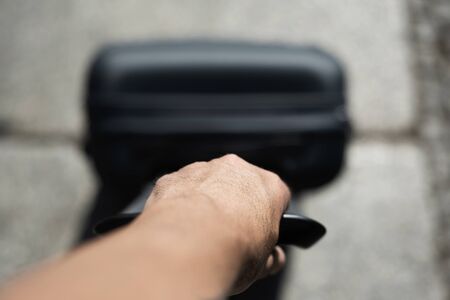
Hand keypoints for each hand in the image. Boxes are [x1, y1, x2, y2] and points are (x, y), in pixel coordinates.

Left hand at [137, 154, 290, 293]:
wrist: (187, 247)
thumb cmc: (231, 250)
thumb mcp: (263, 264)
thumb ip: (270, 256)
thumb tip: (272, 259)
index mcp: (269, 187)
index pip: (275, 198)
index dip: (267, 219)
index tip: (259, 236)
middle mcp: (237, 169)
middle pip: (240, 185)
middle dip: (235, 206)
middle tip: (226, 237)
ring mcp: (203, 169)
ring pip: (206, 183)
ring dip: (204, 202)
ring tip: (199, 235)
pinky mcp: (174, 177)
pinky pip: (179, 189)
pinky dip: (178, 205)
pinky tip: (178, 229)